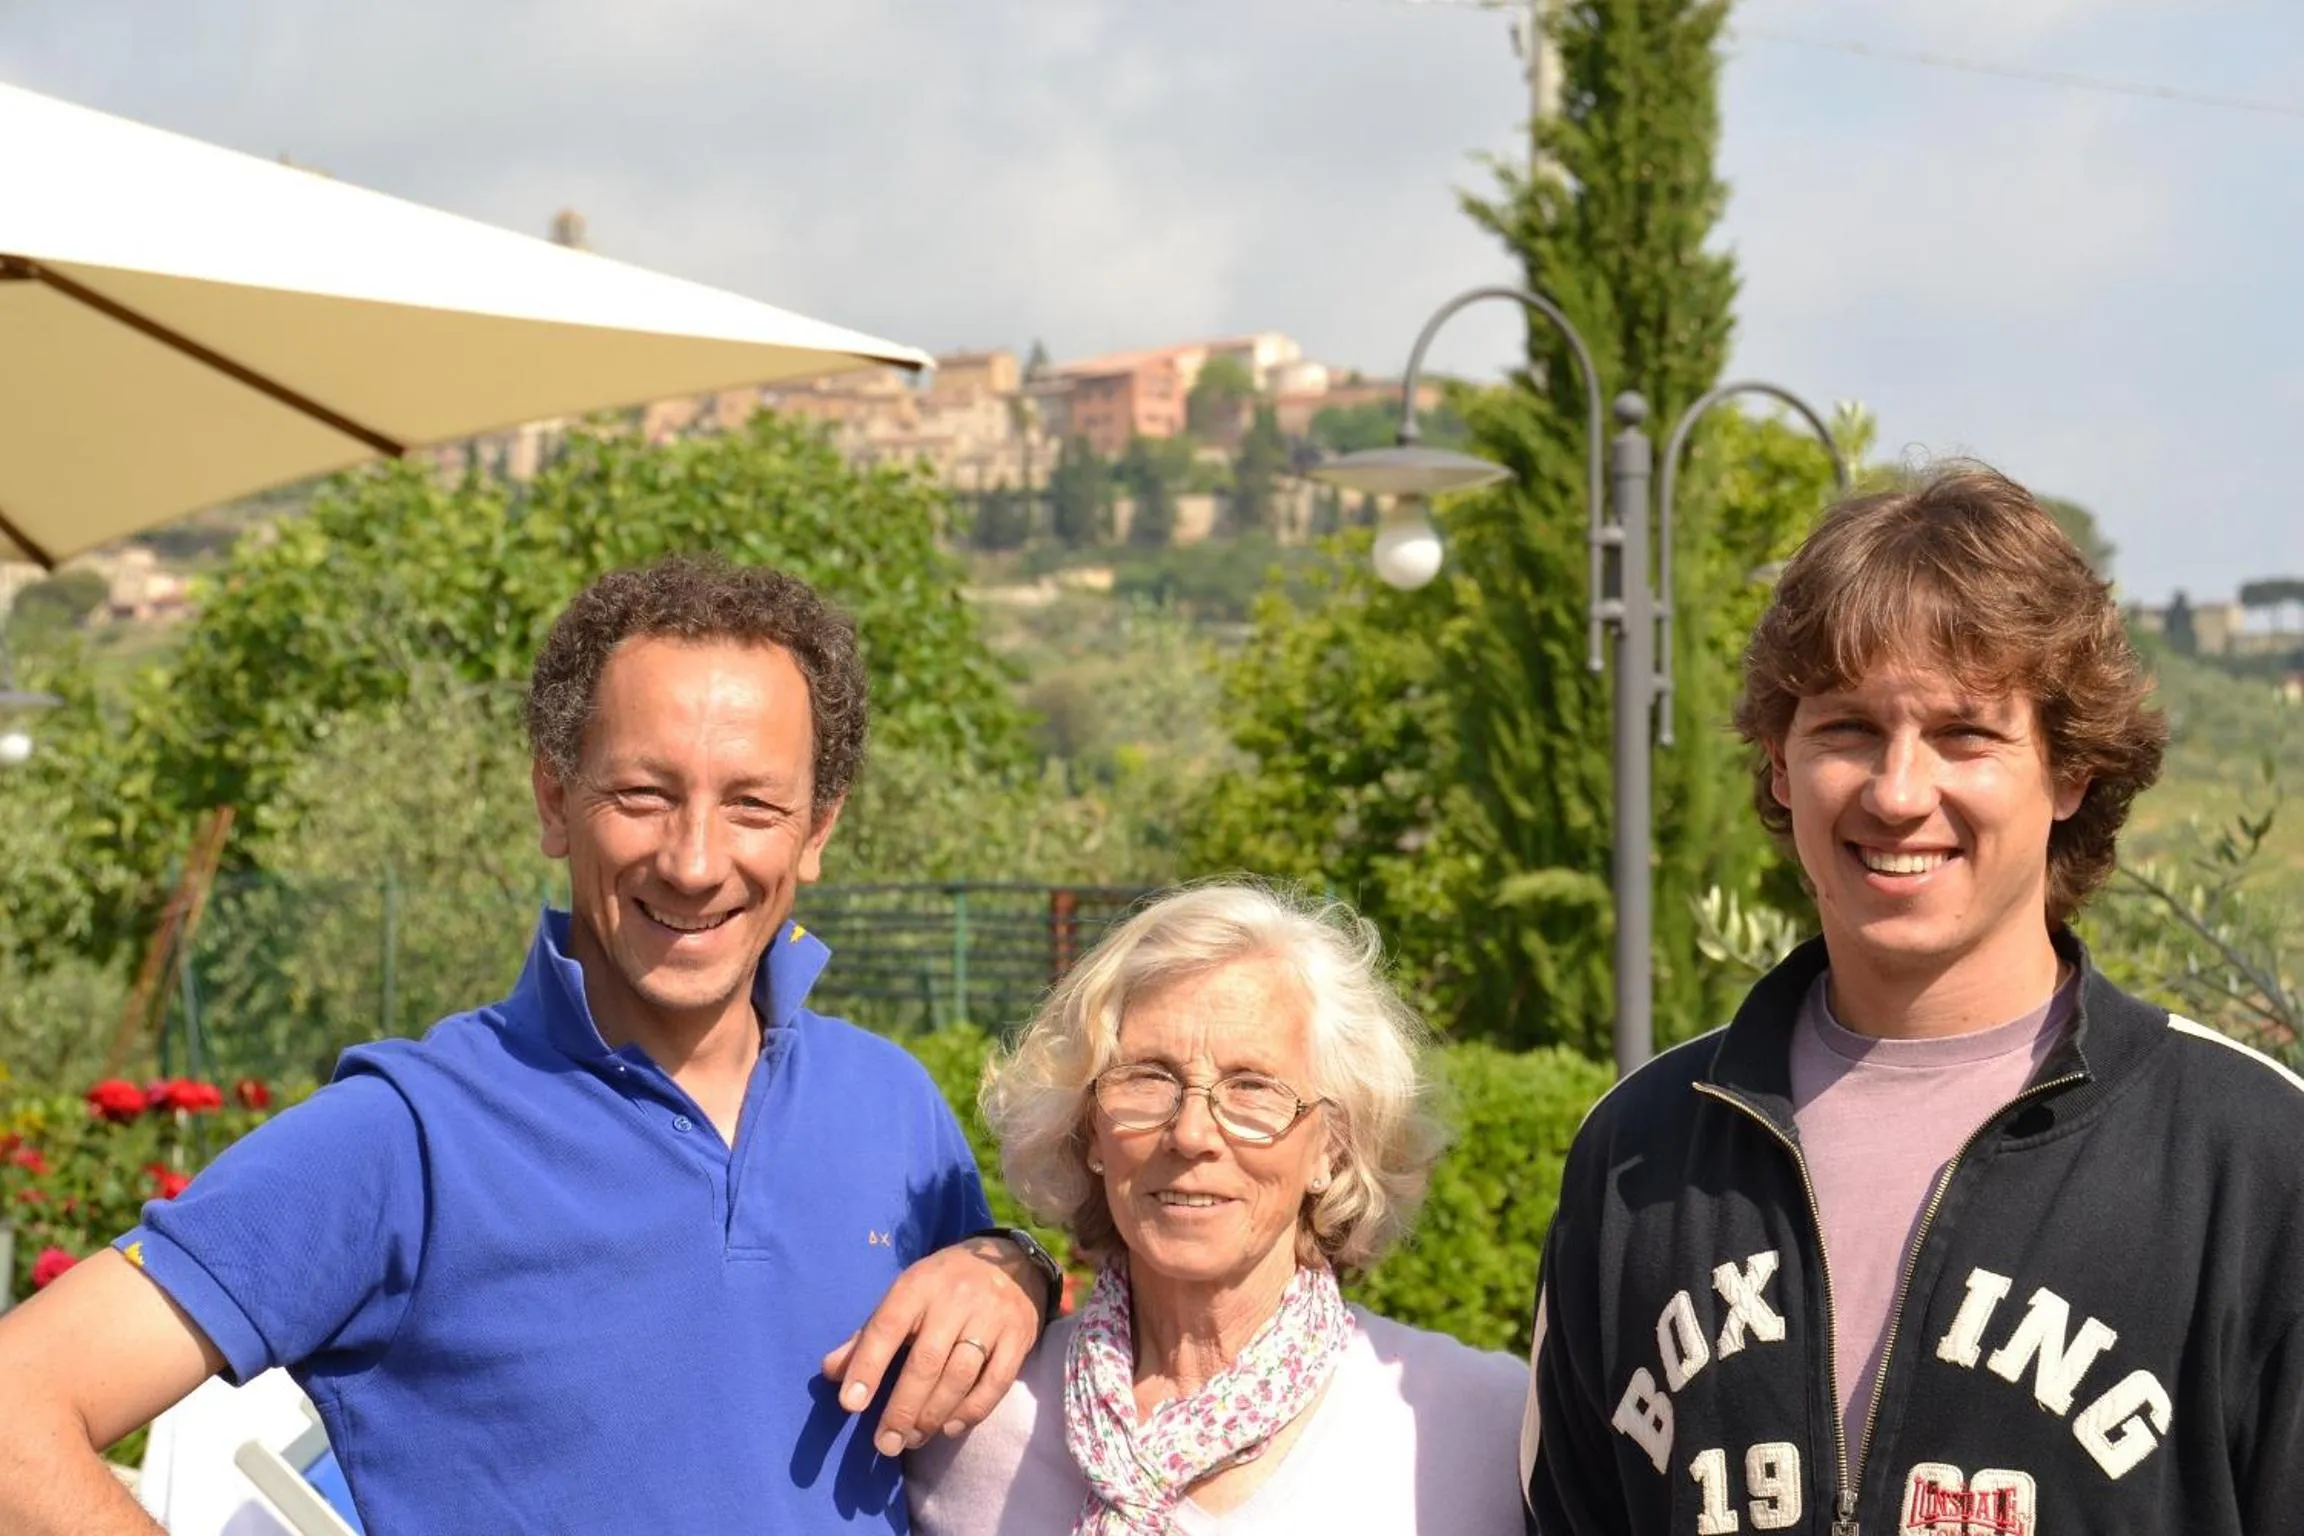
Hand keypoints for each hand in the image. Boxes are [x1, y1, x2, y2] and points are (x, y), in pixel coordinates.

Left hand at [820, 1234, 1047, 1456]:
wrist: (1012, 1262)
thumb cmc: (945, 1284)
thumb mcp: (905, 1295)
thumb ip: (869, 1334)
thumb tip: (830, 1372)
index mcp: (919, 1285)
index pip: (887, 1327)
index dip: (867, 1366)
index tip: (850, 1405)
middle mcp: (955, 1299)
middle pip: (925, 1361)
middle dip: (902, 1408)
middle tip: (885, 1444)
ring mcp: (991, 1317)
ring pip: (959, 1376)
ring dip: (933, 1415)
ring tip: (912, 1439)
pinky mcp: (1019, 1337)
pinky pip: (995, 1382)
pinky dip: (971, 1411)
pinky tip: (948, 1428)